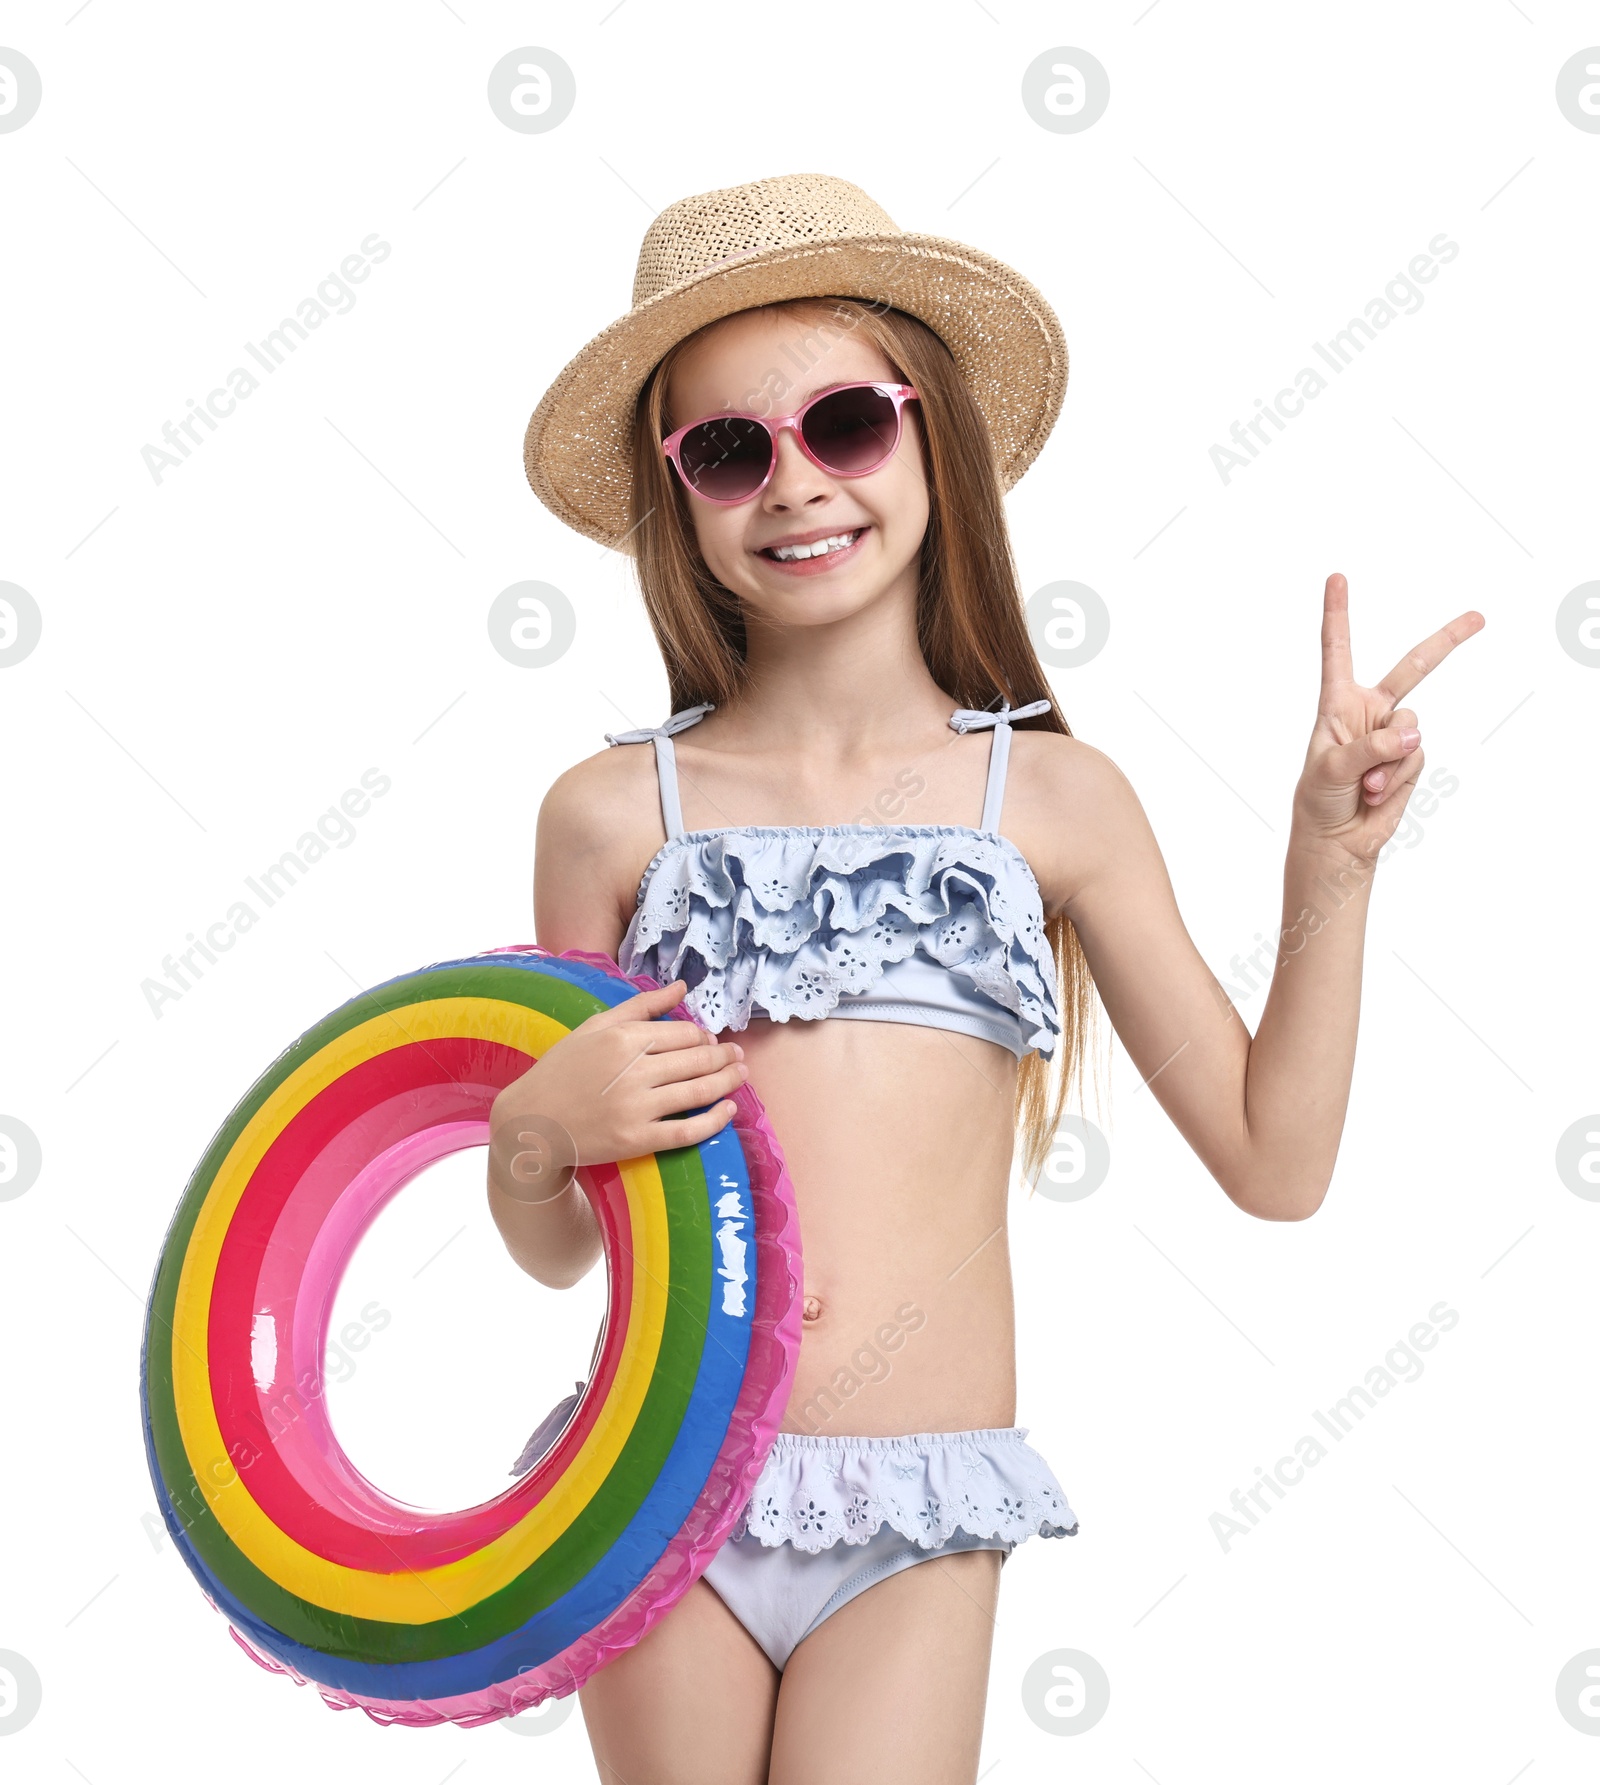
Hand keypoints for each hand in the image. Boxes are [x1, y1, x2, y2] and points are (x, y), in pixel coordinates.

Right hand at [489, 979, 747, 1180]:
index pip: (683, 1034)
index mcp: (623, 1038)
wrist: (530, 1121)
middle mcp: (632, 1070)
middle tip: (738, 1057)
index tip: (711, 1041)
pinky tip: (729, 1110)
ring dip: (727, 1082)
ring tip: (741, 1076)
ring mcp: (635, 1106)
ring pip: (698, 1091)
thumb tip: (682, 986)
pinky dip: (714, 1120)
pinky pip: (687, 1130)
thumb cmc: (562, 1069)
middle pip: (696, 1059)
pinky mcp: (636, 1139)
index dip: (704, 1037)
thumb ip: (641, 1005)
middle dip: (724, 1057)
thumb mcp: (595, 1026)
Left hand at [1291, 573, 1482, 859]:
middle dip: (1447, 642)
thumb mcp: (1331, 769)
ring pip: (1413, 730)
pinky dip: (1398, 778)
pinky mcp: (1410, 759)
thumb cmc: (1320, 799)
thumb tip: (1414, 733)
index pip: (1337, 651)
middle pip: (1413, 668)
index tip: (1336, 578)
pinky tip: (1376, 794)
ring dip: (1390, 762)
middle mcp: (1369, 712)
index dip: (1337, 614)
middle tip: (1479, 617)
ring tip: (1364, 785)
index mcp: (1337, 704)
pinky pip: (1417, 757)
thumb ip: (1372, 747)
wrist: (1336, 840)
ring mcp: (1394, 735)